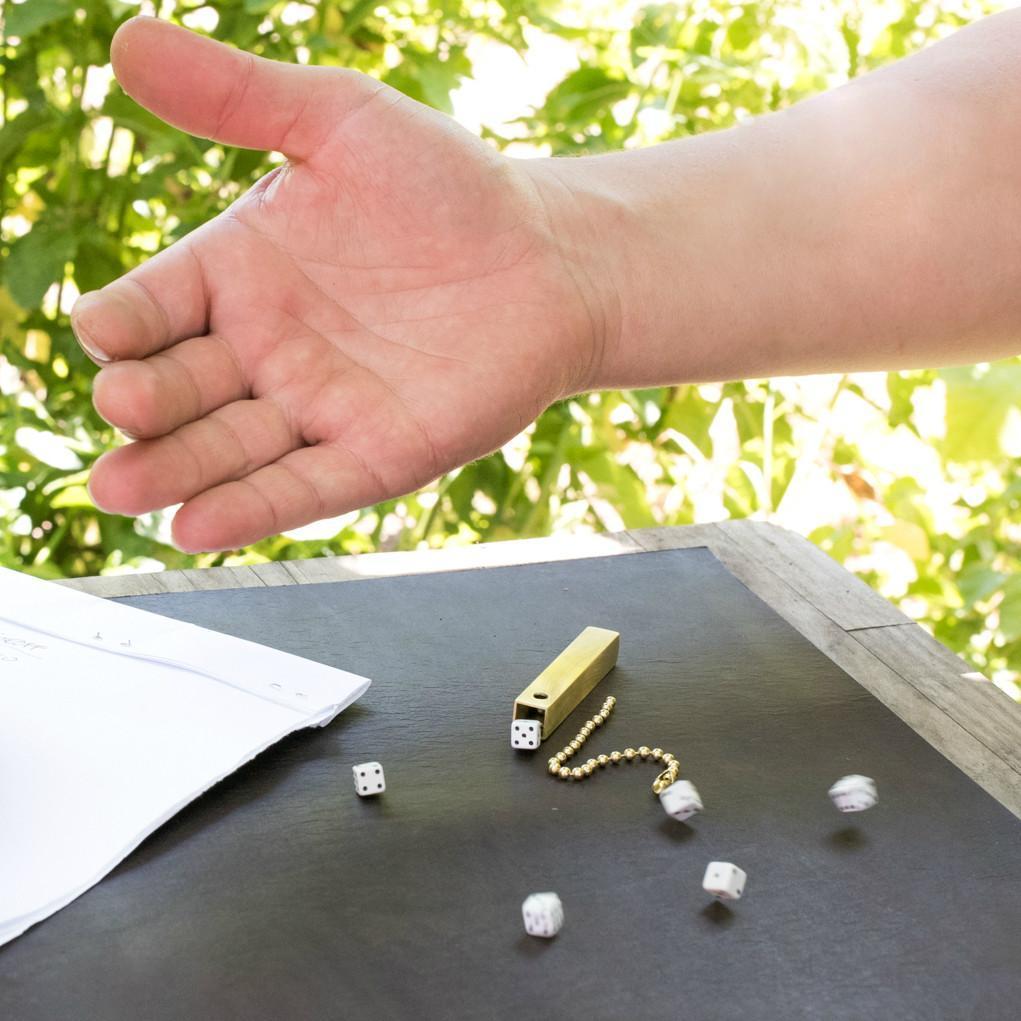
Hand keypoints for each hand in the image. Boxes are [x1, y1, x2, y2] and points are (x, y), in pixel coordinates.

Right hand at [74, 17, 604, 551]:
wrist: (545, 258)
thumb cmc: (448, 189)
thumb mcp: (343, 123)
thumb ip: (239, 96)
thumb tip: (125, 40)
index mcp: (242, 272)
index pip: (158, 304)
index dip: (125, 321)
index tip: (101, 331)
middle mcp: (266, 348)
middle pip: (183, 387)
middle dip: (145, 405)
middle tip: (121, 409)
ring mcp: (318, 406)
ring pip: (230, 449)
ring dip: (176, 471)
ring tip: (120, 491)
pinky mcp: (374, 454)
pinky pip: (305, 486)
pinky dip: (254, 509)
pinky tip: (199, 529)